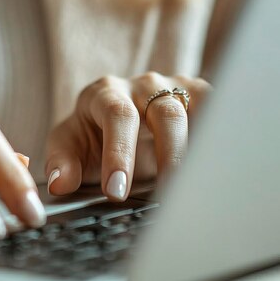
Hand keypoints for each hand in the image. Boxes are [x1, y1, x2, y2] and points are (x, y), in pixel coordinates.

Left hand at [45, 72, 211, 200]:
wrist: (112, 123)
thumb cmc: (91, 135)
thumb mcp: (70, 146)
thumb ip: (61, 161)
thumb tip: (59, 182)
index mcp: (105, 93)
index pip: (118, 115)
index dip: (120, 152)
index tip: (116, 191)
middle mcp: (142, 85)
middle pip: (165, 113)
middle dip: (167, 156)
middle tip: (167, 195)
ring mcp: (173, 89)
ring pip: (199, 111)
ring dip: (200, 150)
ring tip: (196, 187)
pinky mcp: (199, 98)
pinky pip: (218, 111)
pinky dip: (221, 136)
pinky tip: (217, 166)